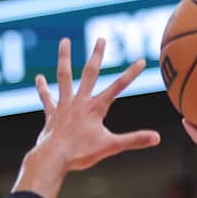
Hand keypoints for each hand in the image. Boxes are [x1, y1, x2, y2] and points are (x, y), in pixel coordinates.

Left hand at [28, 38, 159, 178]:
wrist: (53, 158)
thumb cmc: (81, 153)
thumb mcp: (111, 146)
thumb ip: (134, 140)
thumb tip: (157, 138)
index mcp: (96, 108)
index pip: (118, 87)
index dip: (131, 74)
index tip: (141, 60)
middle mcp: (80, 101)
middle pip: (90, 73)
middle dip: (97, 56)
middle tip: (101, 39)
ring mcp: (64, 105)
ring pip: (65, 77)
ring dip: (65, 58)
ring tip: (65, 41)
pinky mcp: (52, 114)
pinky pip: (46, 97)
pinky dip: (42, 88)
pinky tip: (39, 78)